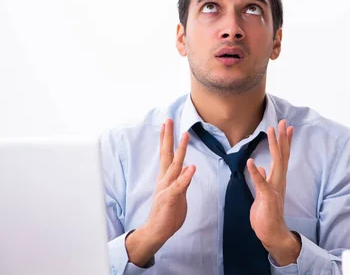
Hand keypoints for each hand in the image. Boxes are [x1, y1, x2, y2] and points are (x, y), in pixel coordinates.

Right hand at [125, 119, 195, 266]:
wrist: (157, 231)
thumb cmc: (168, 213)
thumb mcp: (177, 193)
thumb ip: (182, 180)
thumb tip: (188, 166)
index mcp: (166, 178)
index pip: (166, 155)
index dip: (167, 139)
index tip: (167, 124)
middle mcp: (165, 180)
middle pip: (167, 154)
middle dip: (168, 137)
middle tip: (169, 120)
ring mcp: (167, 188)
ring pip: (175, 166)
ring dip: (180, 150)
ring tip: (185, 135)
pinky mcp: (170, 198)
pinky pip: (179, 186)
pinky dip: (185, 177)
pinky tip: (192, 167)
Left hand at [248, 119, 299, 264]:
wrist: (272, 233)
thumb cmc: (268, 214)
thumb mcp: (263, 193)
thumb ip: (264, 178)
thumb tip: (261, 167)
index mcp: (277, 179)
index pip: (282, 156)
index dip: (283, 141)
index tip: (286, 127)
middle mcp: (279, 181)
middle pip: (282, 155)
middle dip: (282, 138)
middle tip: (283, 122)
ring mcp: (274, 188)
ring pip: (276, 163)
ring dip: (274, 146)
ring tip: (271, 131)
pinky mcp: (267, 197)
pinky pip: (261, 183)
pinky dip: (256, 172)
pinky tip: (252, 162)